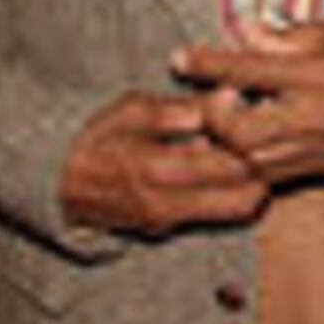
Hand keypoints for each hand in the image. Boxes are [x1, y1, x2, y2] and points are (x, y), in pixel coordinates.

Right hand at [57, 91, 267, 235]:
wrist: (56, 183)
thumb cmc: (96, 138)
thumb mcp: (132, 110)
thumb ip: (183, 108)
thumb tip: (232, 95)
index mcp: (158, 168)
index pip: (231, 160)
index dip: (255, 139)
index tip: (262, 117)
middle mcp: (168, 203)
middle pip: (245, 191)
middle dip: (263, 164)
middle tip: (267, 137)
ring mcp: (169, 221)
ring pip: (238, 208)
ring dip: (252, 182)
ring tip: (248, 152)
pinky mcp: (168, 228)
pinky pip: (216, 215)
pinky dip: (231, 193)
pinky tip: (226, 168)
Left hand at [177, 19, 323, 187]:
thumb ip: (285, 36)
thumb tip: (241, 32)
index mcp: (323, 74)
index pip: (249, 70)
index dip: (208, 63)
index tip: (182, 58)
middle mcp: (319, 116)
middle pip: (242, 132)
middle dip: (215, 116)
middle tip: (214, 95)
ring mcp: (321, 146)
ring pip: (252, 161)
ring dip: (229, 142)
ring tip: (227, 118)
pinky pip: (273, 172)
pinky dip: (251, 158)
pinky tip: (248, 140)